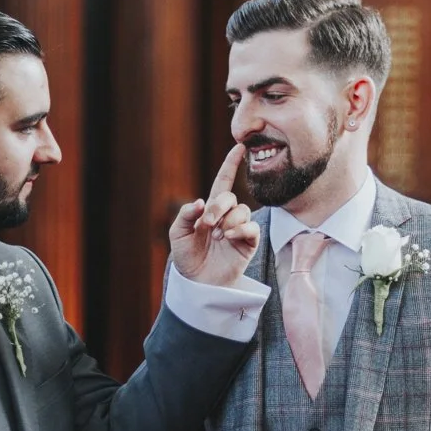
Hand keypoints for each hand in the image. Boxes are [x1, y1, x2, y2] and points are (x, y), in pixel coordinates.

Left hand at [169, 144, 260, 286]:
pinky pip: (252, 228)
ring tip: (218, 236)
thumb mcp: (178, 233)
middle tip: (208, 224)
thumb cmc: (187, 257)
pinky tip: (229, 237)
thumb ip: (186, 214)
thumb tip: (201, 201)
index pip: (223, 181)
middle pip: (230, 197)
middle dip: (219, 207)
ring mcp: (239, 229)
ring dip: (229, 220)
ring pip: (242, 211)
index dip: (231, 164)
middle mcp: (227, 216)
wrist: (197, 282)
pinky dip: (240, 229)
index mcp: (211, 209)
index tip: (239, 147)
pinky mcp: (248, 243)